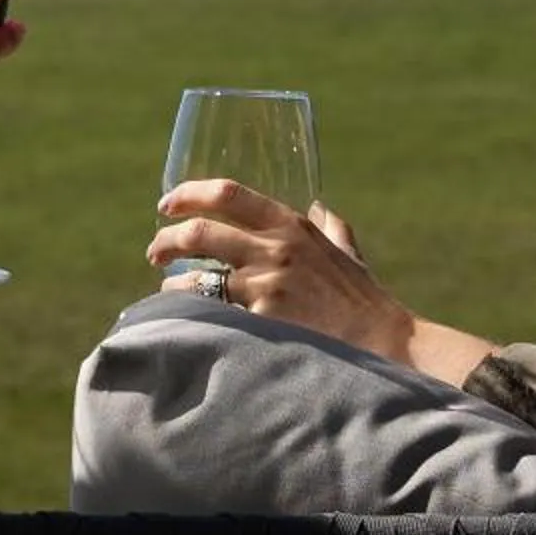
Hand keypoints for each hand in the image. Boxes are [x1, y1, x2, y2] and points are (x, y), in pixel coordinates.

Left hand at [150, 182, 418, 364]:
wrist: (380, 341)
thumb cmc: (363, 299)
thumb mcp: (347, 253)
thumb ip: (333, 227)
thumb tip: (322, 207)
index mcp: (291, 224)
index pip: (229, 193)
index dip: (189, 194)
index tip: (167, 203)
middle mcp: (275, 248)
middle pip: (201, 232)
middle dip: (167, 240)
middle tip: (156, 251)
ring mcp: (267, 285)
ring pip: (197, 276)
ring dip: (173, 283)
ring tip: (167, 290)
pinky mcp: (262, 320)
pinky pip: (212, 313)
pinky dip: (192, 314)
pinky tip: (187, 319)